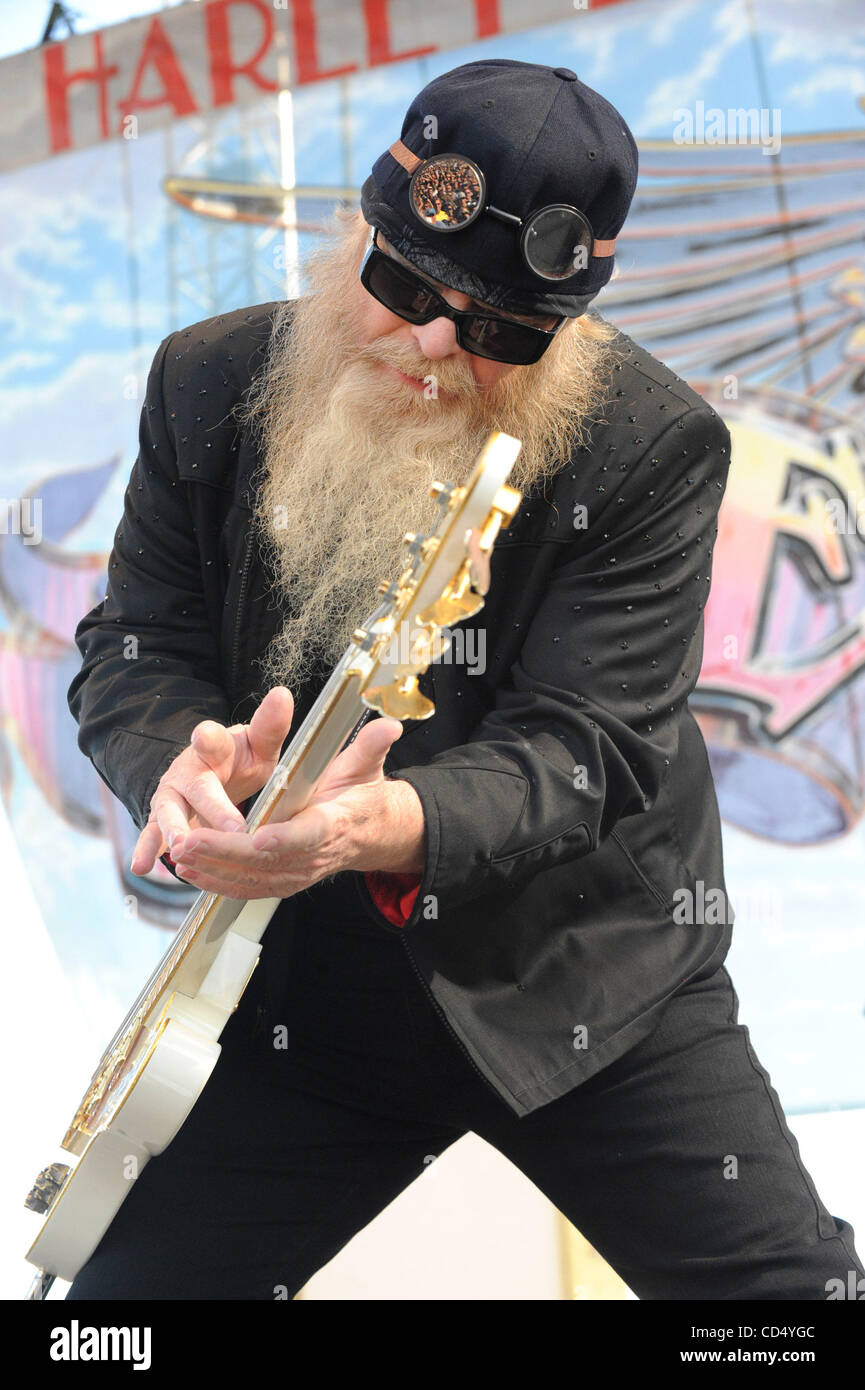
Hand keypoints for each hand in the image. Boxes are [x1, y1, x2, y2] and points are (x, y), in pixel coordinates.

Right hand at [131, 686, 294, 875]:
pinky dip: (146, 849)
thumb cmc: (241, 760)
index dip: (207, 738)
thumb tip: (282, 694)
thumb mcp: (260, 745)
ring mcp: (172, 796)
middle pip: (196, 787)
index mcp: (214, 748)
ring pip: (169, 812)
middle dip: (211, 806)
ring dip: (174, 830)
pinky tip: (140, 866)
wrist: (215, 775)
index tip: (204, 737)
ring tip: (181, 848)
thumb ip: (270, 727)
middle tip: (230, 827)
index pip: (211, 740)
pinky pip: (153, 835)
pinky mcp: (162, 818)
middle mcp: (189, 770)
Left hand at [146, 709, 426, 899]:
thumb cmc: (361, 797)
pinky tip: (191, 872)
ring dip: (214, 868)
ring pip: (252, 877)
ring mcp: (297, 873)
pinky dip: (218, 883)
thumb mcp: (367, 768)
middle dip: (226, 852)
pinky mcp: (283, 881)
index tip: (257, 836)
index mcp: (333, 823)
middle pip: (267, 860)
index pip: (309, 834)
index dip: (283, 838)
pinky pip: (248, 888)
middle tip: (191, 841)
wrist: (371, 835)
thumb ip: (370, 747)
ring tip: (181, 855)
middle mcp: (313, 854)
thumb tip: (390, 725)